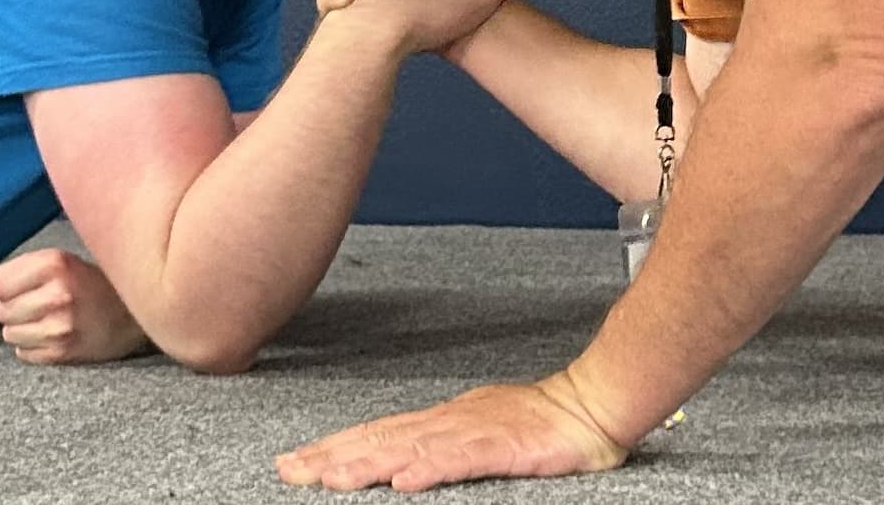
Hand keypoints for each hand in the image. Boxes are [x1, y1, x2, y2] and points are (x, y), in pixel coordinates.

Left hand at [0, 247, 148, 364]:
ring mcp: (59, 326)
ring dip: (21, 329)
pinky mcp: (63, 353)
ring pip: (9, 334)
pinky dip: (32, 346)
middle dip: (9, 309)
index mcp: (56, 264)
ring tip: (46, 321)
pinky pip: (23, 353)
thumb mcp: (62, 262)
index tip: (11, 290)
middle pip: (0, 310)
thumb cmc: (94, 285)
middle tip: (33, 306)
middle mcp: (57, 294)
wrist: (135, 315)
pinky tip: (52, 336)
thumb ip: (22, 271)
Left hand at [275, 371, 627, 491]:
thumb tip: (399, 465)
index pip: (376, 433)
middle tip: (289, 471)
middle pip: (380, 439)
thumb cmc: (541, 424)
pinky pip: (462, 460)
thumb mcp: (479, 435)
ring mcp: (475, 433)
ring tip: (330, 479)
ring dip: (367, 463)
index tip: (295, 462)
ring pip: (411, 449)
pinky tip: (405, 481)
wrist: (594, 403)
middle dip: (331, 456)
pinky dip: (431, 469)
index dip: (333, 448)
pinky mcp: (505, 449)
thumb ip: (440, 449)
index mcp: (441, 421)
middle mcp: (449, 423)